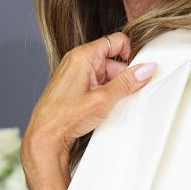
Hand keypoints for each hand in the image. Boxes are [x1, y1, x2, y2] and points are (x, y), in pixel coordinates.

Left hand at [20, 31, 156, 189]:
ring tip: (118, 107)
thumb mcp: (102, 102)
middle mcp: (73, 67)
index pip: (114, 41)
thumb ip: (127, 82)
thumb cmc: (64, 125)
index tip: (143, 69)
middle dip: (123, 72)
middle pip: (110, 59)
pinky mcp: (72, 98)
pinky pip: (97, 90)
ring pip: (104, 76)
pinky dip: (105, 98)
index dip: (129, 53)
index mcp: (78, 59)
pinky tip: (108, 114)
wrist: (38, 148)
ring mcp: (72, 82)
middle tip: (133, 92)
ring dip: (115, 88)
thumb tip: (151, 67)